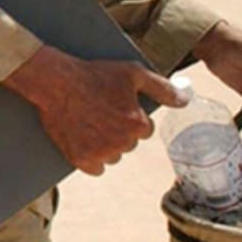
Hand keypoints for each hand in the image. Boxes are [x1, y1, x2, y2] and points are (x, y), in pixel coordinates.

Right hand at [3, 44, 184, 174]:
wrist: (53, 81)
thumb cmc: (93, 74)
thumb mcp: (133, 73)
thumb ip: (164, 89)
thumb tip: (187, 101)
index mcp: (137, 124)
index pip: (144, 129)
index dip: (129, 115)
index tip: (113, 104)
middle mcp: (122, 143)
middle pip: (128, 143)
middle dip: (117, 130)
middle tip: (98, 111)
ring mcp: (100, 153)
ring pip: (113, 156)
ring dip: (104, 145)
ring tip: (87, 122)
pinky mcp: (81, 160)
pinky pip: (96, 168)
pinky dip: (90, 157)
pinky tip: (82, 138)